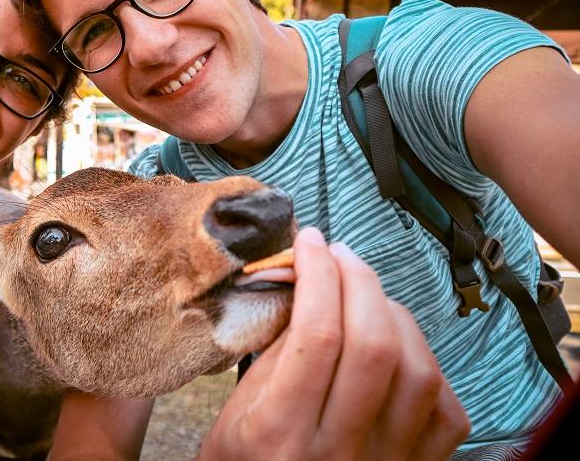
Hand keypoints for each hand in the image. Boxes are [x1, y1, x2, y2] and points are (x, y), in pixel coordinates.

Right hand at [197, 227, 469, 460]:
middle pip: (374, 345)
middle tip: (339, 254)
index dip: (318, 274)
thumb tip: (309, 284)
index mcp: (280, 434)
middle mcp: (339, 452)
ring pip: (417, 370)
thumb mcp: (236, 411)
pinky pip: (445, 406)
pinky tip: (397, 344)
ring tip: (365, 295)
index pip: (317, 335)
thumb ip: (276, 352)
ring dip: (393, 314)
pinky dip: (426, 361)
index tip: (309, 242)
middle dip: (358, 280)